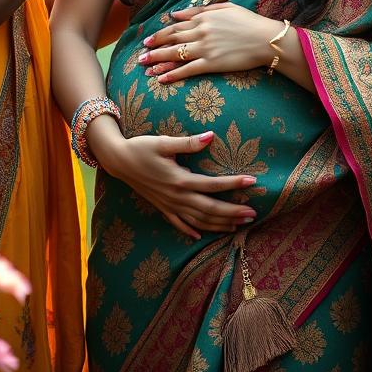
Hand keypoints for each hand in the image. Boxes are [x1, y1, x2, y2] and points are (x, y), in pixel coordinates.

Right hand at [88, 118, 257, 239]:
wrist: (118, 160)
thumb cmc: (141, 147)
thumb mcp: (164, 142)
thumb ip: (189, 142)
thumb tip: (211, 136)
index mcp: (180, 180)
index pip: (213, 185)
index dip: (233, 184)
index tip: (252, 181)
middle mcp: (177, 196)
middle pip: (210, 209)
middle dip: (232, 213)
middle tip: (253, 214)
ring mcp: (169, 205)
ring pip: (198, 220)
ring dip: (219, 224)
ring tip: (238, 226)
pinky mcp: (162, 207)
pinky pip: (179, 224)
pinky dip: (192, 230)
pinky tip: (201, 235)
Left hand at [139, 3, 282, 83]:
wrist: (266, 39)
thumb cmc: (249, 22)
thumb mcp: (225, 8)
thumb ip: (199, 11)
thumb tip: (175, 14)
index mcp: (204, 18)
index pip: (176, 27)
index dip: (160, 34)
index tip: (148, 40)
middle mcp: (201, 32)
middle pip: (171, 40)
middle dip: (154, 48)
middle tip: (140, 56)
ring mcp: (205, 48)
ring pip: (175, 55)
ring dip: (158, 61)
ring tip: (145, 67)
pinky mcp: (212, 63)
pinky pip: (188, 69)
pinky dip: (173, 74)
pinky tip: (161, 78)